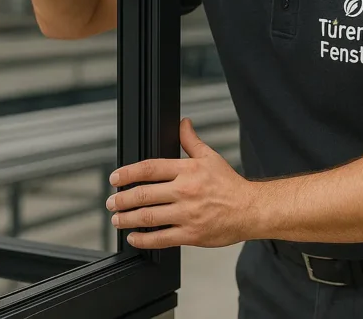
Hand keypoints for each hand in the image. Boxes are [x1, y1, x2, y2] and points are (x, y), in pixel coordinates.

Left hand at [106, 118, 257, 248]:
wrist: (251, 210)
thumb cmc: (230, 185)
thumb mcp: (210, 157)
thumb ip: (191, 141)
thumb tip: (183, 123)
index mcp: (187, 170)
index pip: (150, 169)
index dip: (128, 173)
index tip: (115, 178)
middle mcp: (184, 191)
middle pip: (144, 194)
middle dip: (122, 198)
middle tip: (111, 201)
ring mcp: (187, 214)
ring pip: (148, 216)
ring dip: (127, 218)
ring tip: (116, 219)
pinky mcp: (191, 234)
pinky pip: (161, 238)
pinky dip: (144, 238)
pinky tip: (134, 237)